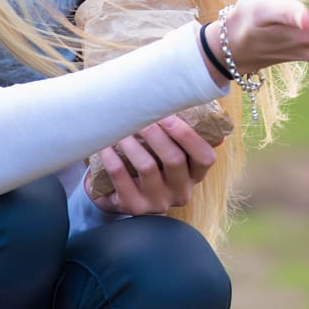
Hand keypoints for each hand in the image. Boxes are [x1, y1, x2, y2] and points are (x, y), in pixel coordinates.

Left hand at [91, 114, 219, 215]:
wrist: (123, 195)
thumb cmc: (151, 164)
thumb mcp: (169, 154)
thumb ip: (178, 135)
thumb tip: (179, 101)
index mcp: (194, 175)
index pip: (205, 158)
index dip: (188, 136)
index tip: (168, 116)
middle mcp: (180, 192)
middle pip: (174, 160)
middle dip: (155, 133)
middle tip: (139, 115)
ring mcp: (158, 202)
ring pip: (147, 166)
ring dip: (132, 142)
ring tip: (119, 126)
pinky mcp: (134, 206)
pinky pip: (121, 177)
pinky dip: (111, 157)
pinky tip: (104, 144)